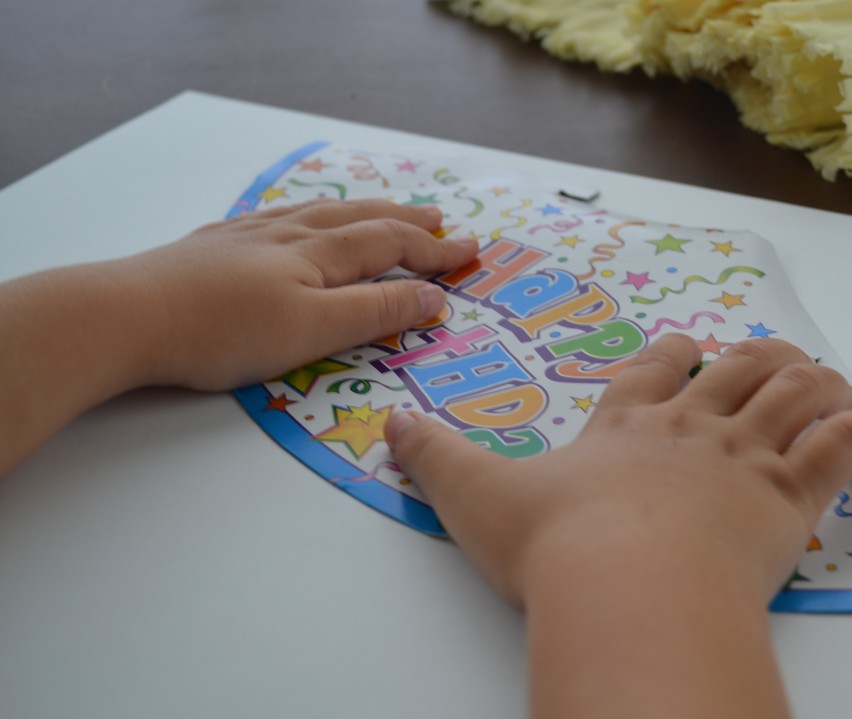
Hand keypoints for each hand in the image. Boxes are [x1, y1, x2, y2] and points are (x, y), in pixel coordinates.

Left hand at [0, 199, 477, 475]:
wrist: (128, 315)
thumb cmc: (225, 330)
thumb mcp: (312, 330)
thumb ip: (375, 312)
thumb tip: (433, 297)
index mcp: (318, 254)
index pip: (390, 245)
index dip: (433, 251)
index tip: (471, 252)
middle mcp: (289, 233)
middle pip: (360, 219)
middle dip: (405, 222)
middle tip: (441, 220)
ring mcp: (249, 235)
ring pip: (320, 213)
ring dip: (362, 211)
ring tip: (383, 209)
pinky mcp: (216, 245)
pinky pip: (279, 217)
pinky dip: (308, 214)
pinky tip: (296, 218)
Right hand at [386, 335, 851, 604]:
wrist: (623, 585)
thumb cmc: (554, 542)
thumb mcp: (477, 495)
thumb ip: (434, 456)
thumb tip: (387, 423)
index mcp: (627, 424)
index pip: (656, 367)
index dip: (674, 354)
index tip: (687, 348)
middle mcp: (691, 429)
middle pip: (740, 367)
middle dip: (760, 358)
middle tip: (771, 361)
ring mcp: (744, 458)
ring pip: (800, 392)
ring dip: (821, 384)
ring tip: (831, 390)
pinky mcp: (789, 499)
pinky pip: (844, 446)